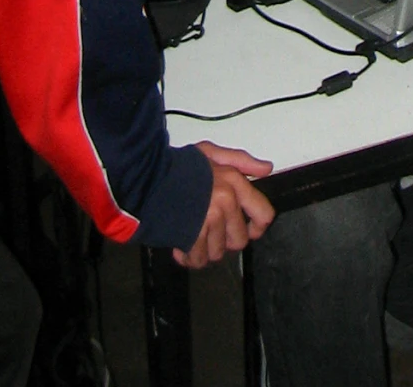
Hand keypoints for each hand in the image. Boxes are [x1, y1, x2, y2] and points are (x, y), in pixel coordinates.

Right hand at [175, 143, 274, 267]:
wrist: (147, 179)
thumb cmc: (177, 166)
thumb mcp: (211, 153)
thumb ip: (240, 160)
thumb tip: (266, 169)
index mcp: (233, 182)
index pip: (263, 214)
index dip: (257, 226)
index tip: (249, 229)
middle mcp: (225, 202)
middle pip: (239, 240)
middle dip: (226, 239)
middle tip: (211, 229)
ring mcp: (209, 220)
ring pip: (219, 252)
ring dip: (206, 248)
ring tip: (194, 233)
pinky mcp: (192, 236)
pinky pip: (199, 259)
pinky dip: (190, 256)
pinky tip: (183, 244)